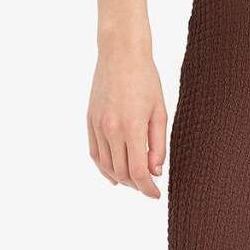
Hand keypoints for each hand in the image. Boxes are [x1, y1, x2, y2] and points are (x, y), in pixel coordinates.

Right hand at [87, 43, 166, 197]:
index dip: (147, 188)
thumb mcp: (160, 112)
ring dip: (121, 178)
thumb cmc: (146, 79)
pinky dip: (104, 167)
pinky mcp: (89, 120)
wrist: (120, 54)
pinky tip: (114, 174)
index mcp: (132, 127)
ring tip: (134, 181)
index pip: (138, 171)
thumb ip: (158, 145)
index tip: (156, 195)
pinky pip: (95, 153)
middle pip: (121, 172)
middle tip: (148, 187)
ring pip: (106, 166)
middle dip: (136, 185)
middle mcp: (111, 129)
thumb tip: (155, 172)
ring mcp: (97, 125)